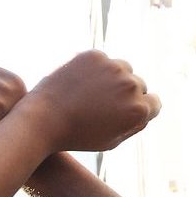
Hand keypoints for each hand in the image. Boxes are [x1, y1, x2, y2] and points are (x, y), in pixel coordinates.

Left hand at [18, 51, 159, 153]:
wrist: (41, 120)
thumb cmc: (76, 136)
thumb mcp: (112, 140)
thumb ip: (135, 123)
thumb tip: (148, 105)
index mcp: (138, 110)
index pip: (154, 103)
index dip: (138, 109)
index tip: (121, 112)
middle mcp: (130, 86)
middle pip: (139, 85)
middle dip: (125, 93)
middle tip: (100, 104)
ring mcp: (112, 67)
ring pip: (122, 69)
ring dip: (112, 78)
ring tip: (89, 94)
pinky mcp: (93, 55)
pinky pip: (102, 60)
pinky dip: (93, 68)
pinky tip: (78, 83)